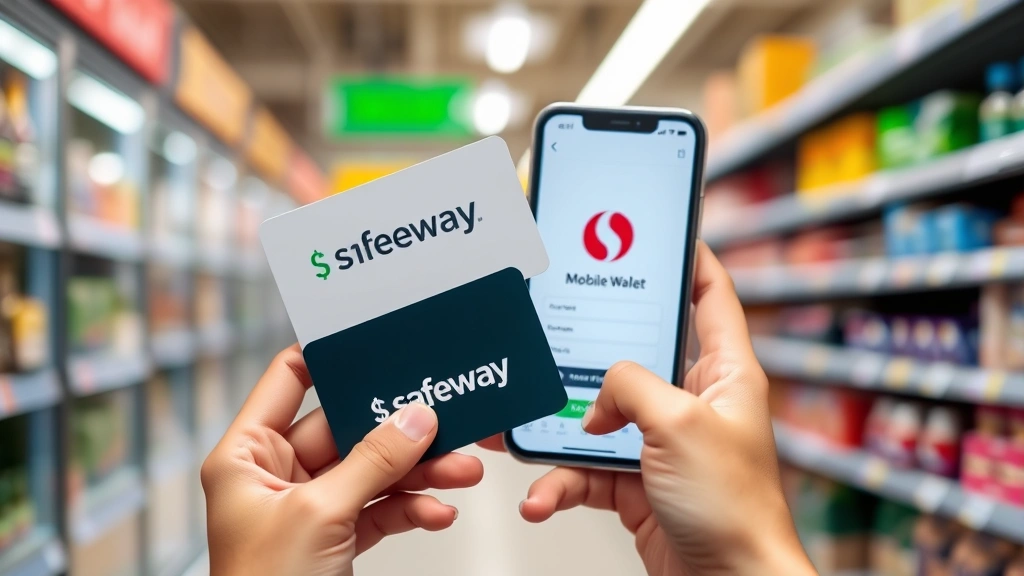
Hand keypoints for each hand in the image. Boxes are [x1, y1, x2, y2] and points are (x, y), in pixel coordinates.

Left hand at [202, 346, 483, 575]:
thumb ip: (372, 462)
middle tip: (443, 419)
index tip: (375, 341)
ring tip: (460, 471)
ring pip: (372, 472)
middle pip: (346, 429)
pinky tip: (438, 511)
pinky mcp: (334, 538)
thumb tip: (415, 419)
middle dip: (399, 431)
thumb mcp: (320, 515)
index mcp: (246, 456)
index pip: (288, 379)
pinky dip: (411, 509)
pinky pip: (380, 509)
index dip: (328, 356)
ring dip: (418, 473)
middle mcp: (274, 476)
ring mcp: (307, 507)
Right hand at [481, 242, 814, 575]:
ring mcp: (663, 445)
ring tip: (523, 438)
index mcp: (724, 374)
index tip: (660, 232)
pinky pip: (587, 471)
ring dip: (560, 434)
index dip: (691, 258)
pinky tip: (542, 496)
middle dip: (588, 357)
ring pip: (598, 420)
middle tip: (556, 336)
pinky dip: (560, 483)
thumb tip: (600, 392)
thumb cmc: (734, 511)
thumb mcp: (679, 424)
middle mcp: (694, 404)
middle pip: (634, 358)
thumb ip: (631, 386)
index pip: (711, 297)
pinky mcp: (638, 484)